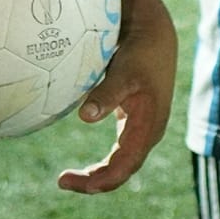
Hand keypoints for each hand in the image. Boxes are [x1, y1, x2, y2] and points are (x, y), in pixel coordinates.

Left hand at [58, 0, 177, 193]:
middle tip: (63, 182)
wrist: (156, 36)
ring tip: (68, 179)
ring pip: (121, 164)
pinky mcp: (135, 123)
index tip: (71, 182)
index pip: (124, 166)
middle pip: (122, 171)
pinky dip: (103, 164)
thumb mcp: (124, 71)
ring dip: (98, 176)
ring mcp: (143, 130)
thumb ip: (107, 94)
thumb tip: (84, 117)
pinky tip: (85, 168)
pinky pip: (120, 153)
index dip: (100, 180)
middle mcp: (148, 134)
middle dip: (94, 182)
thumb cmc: (140, 53)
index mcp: (148, 128)